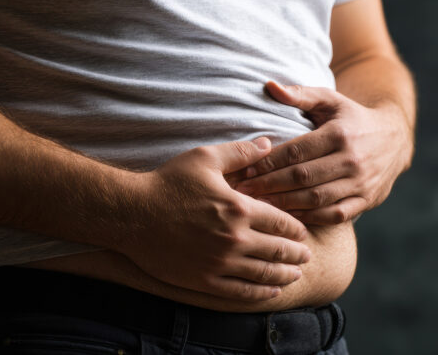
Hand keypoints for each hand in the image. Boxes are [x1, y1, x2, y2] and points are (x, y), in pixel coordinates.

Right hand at [120, 137, 311, 301]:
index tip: (303, 233)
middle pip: (279, 251)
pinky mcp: (204, 280)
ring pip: (265, 274)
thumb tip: (268, 145)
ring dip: (286, 275)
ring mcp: (220, 263)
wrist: (131, 214)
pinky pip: (241, 292)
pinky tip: (272, 291)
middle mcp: (235, 239)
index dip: (297, 229)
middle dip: (297, 255)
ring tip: (295, 275)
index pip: (282, 223)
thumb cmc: (167, 183)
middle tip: (306, 257)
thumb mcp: (205, 158)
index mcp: (239, 209)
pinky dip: (262, 293)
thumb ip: (240, 152)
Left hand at [232, 81, 412, 224]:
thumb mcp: (330, 100)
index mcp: (339, 133)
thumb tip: (269, 85)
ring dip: (284, 204)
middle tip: (241, 191)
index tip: (243, 169)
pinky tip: (288, 217)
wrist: (395, 138)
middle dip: (268, 185)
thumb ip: (300, 95)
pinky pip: (334, 215)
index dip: (267, 162)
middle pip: (302, 177)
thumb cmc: (352, 117)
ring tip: (258, 206)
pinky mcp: (367, 200)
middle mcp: (352, 159)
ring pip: (316, 199)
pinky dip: (310, 219)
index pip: (296, 152)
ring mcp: (361, 182)